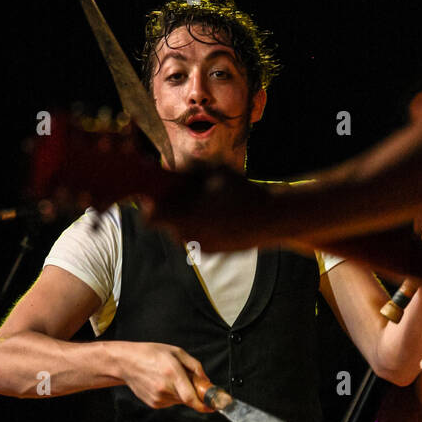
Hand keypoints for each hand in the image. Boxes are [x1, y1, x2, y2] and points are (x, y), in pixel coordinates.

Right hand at [117, 342, 213, 411]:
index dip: (204, 405)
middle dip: (194, 393)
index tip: (213, 406)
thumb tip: (206, 380)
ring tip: (170, 378)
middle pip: (188, 399)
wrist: (126, 363)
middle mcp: (165, 388)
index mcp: (172, 373)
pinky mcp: (154, 403)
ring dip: (182, 393)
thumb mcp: (176, 352)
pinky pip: (170, 402)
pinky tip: (162, 383)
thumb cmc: (150, 354)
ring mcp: (158, 398)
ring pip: (180, 401)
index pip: (192, 398)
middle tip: (189, 380)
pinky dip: (172, 395)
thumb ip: (194, 366)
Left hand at [139, 163, 276, 251]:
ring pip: (182, 231)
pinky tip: (218, 215)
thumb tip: (169, 169)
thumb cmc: (242, 191)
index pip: (150, 218)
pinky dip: (201, 227)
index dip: (150, 206)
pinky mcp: (212, 252)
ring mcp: (200, 246)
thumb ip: (187, 172)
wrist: (272, 218)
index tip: (156, 195)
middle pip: (168, 223)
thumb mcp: (214, 172)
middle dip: (172, 209)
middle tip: (185, 194)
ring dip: (187, 218)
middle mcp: (188, 236)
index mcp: (184, 216)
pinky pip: (197, 238)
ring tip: (205, 203)